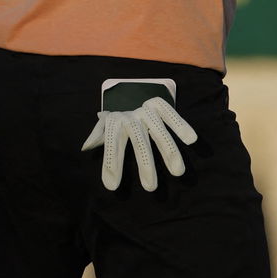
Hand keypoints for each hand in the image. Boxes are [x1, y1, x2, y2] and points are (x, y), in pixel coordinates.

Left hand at [81, 99, 197, 191]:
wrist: (128, 89)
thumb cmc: (117, 117)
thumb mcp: (104, 123)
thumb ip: (97, 135)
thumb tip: (85, 147)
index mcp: (115, 122)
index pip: (112, 144)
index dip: (111, 163)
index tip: (112, 186)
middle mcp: (131, 116)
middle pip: (139, 141)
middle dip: (145, 164)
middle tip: (151, 188)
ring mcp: (147, 110)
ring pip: (158, 131)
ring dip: (169, 151)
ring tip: (177, 172)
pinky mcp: (159, 104)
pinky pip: (171, 114)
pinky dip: (181, 125)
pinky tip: (191, 140)